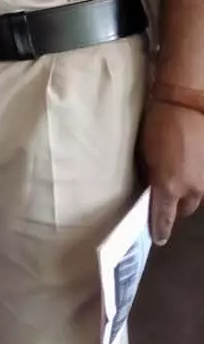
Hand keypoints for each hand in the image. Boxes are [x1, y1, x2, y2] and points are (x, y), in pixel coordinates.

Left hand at [143, 98, 203, 245]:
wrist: (187, 105)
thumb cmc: (158, 126)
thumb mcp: (146, 154)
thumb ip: (152, 176)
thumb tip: (153, 188)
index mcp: (169, 186)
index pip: (164, 217)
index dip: (160, 229)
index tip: (158, 238)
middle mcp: (192, 189)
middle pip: (184, 209)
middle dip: (176, 206)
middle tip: (166, 196)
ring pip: (197, 196)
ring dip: (188, 192)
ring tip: (179, 176)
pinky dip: (198, 179)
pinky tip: (191, 167)